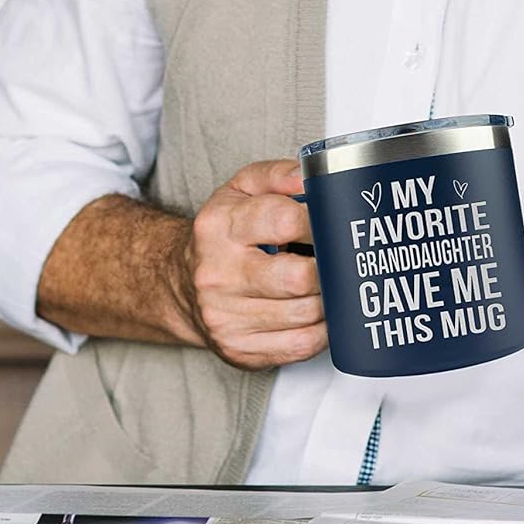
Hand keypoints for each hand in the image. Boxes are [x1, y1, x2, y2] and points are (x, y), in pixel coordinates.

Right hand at [176, 159, 325, 369]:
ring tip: (334, 282)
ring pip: (304, 314)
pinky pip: (300, 345)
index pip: (284, 220)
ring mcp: (226, 317)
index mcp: (220, 227)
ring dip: (330, 299)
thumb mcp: (241, 189)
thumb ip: (278, 174)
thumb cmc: (223, 233)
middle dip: (329, 268)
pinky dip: (323, 329)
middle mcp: (218, 274)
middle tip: (342, 259)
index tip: (333, 223)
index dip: (320, 221)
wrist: (182, 284)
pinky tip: (323, 311)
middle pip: (298, 278)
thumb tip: (311, 177)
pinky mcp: (238, 349)